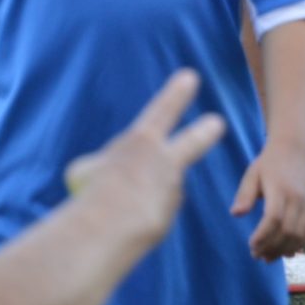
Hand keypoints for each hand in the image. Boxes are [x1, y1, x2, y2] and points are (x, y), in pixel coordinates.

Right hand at [63, 69, 229, 255]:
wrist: (112, 228)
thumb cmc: (94, 191)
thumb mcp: (86, 171)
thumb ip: (107, 171)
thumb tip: (125, 186)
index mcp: (143, 140)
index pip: (164, 110)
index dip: (176, 94)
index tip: (190, 76)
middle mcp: (166, 162)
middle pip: (193, 142)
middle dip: (205, 131)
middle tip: (218, 122)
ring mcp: (170, 190)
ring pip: (145, 191)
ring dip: (129, 199)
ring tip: (113, 208)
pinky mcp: (166, 218)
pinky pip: (142, 216)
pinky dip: (129, 221)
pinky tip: (119, 226)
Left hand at [232, 137, 304, 258]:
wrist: (293, 149)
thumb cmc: (268, 163)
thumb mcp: (252, 174)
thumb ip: (245, 194)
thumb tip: (236, 214)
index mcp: (280, 189)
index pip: (274, 218)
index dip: (263, 236)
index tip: (251, 245)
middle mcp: (297, 198)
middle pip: (288, 230)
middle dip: (272, 247)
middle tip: (257, 255)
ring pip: (300, 235)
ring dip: (285, 250)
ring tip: (269, 257)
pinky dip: (299, 245)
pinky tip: (286, 251)